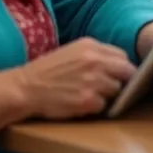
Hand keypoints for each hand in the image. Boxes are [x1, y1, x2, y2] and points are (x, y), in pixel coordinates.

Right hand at [16, 38, 136, 119]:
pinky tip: (81, 104)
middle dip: (122, 80)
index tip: (117, 75)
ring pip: (116, 90)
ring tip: (90, 95)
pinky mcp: (87, 100)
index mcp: (91, 46)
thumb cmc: (48, 71)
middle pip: (126, 72)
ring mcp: (93, 81)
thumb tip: (119, 64)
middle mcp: (96, 61)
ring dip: (107, 95)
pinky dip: (95, 107)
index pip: (122, 56)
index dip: (121, 67)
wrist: (25, 88)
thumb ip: (96, 54)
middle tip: (111, 88)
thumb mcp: (73, 51)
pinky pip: (103, 105)